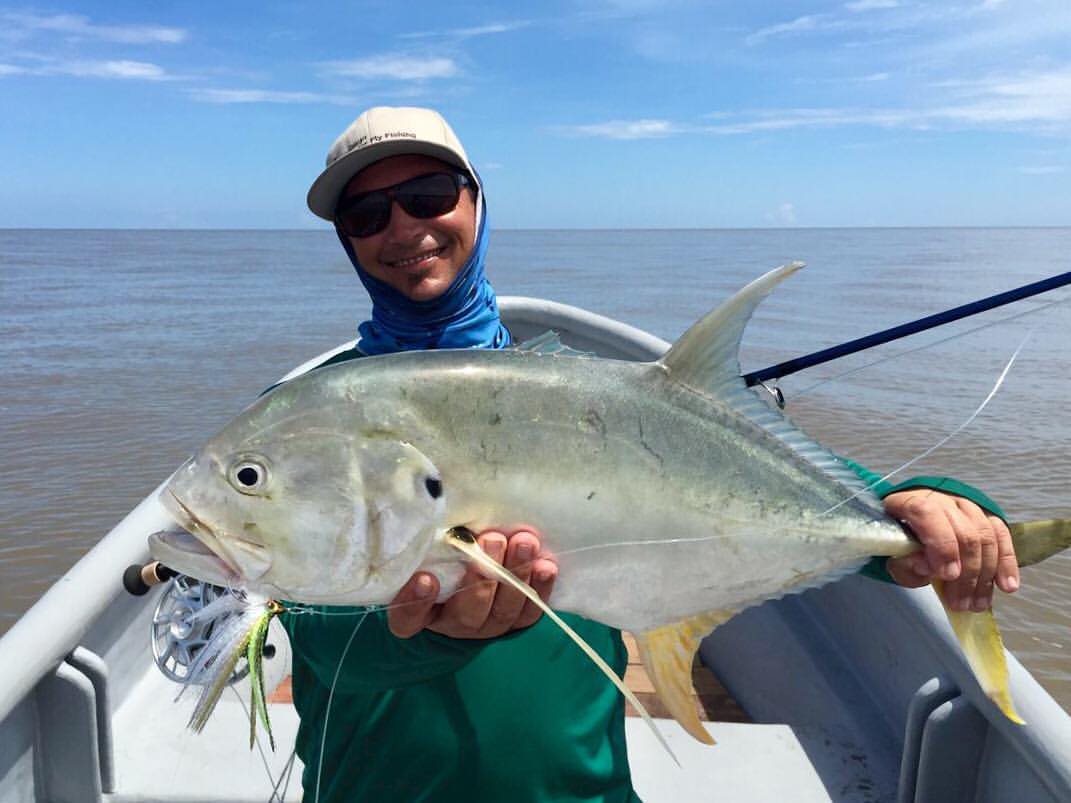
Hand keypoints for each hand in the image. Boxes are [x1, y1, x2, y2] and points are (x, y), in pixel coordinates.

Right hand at [387, 527, 557, 638]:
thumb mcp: (425, 555)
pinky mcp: (516, 621)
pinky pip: (530, 612)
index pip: (410, 617)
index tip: (426, 578)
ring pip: (503, 611)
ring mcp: (487, 626)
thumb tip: (436, 514)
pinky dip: (540, 588)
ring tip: (524, 543)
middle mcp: (453, 625)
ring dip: (516, 575)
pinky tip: (546, 565)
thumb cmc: (438, 561)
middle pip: (467, 613)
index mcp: (419, 614)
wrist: (466, 584)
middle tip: (492, 540)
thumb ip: (426, 545)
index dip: (416, 601)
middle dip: (483, 577)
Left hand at [883, 489, 1019, 610]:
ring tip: (976, 604)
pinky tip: (1006, 586)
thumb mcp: (893, 557)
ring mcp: (966, 506)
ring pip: (986, 537)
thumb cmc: (901, 543)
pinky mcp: (986, 516)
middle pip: (964, 533)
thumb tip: (927, 569)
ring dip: (984, 576)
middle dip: (966, 574)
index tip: (947, 575)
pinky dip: (1006, 563)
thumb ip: (906, 565)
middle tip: (960, 603)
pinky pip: (1002, 536)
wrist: (911, 525)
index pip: (929, 515)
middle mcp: (942, 500)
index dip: (942, 546)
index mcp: (911, 502)